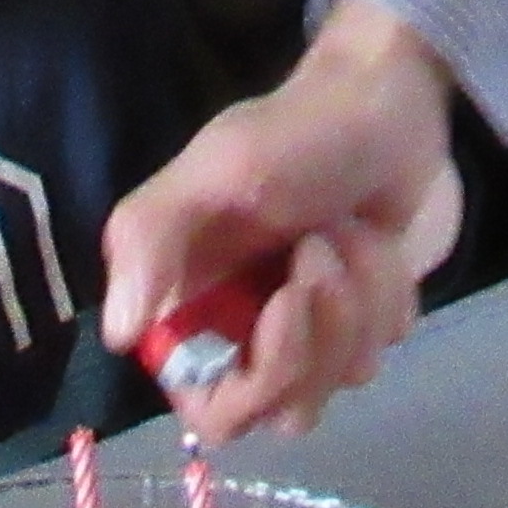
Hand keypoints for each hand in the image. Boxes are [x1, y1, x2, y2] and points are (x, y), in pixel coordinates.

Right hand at [101, 2, 462, 443]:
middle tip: (324, 249)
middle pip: (286, 407)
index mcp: (192, 309)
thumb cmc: (295, 131)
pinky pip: (385, 346)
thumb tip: (117, 334)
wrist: (388, 98)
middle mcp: (246, 335)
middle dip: (322, 331)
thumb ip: (151, 240)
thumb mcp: (218, 169)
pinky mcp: (365, 318)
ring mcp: (312, 331)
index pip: (212, 410)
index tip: (288, 302)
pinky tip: (379, 239)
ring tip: (350, 229)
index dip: (258, 378)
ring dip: (360, 298)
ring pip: (344, 379)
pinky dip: (390, 290)